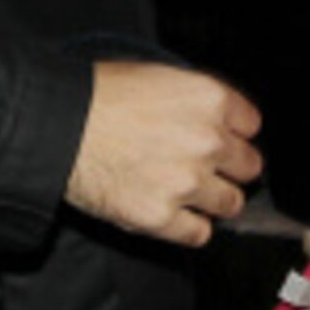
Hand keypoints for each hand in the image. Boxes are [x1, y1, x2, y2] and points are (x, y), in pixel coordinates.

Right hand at [66, 61, 262, 246]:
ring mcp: (187, 182)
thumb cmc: (97, 96)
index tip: (224, 139)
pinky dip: (189, 227)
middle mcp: (207, 141)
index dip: (234, 133)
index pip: (251, 125)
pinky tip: (174, 214)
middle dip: (230, 168)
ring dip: (214, 200)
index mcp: (209, 99)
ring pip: (230, 203)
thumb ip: (193, 100)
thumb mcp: (156, 75)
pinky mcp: (162, 218)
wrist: (59, 128)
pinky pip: (199, 234)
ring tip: (190, 193)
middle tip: (208, 168)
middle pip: (248, 166)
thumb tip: (210, 117)